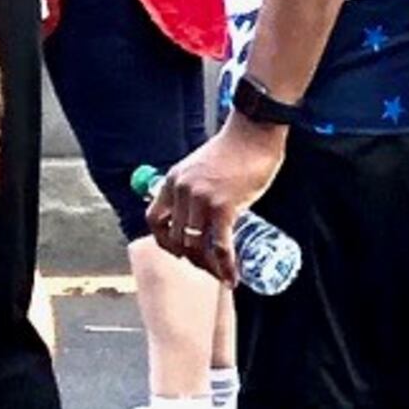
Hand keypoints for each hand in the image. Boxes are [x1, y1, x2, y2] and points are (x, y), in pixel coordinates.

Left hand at [148, 117, 288, 285]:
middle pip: (177, 238)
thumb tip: (198, 213)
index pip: (154, 219)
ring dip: (208, 266)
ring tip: (221, 274)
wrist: (254, 132)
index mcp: (172, 181)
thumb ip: (193, 187)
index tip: (178, 250)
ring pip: (196, 245)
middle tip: (207, 266)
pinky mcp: (224, 206)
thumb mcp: (199, 166)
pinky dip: (225, 265)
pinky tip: (232, 276)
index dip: (163, 240)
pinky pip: (221, 245)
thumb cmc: (234, 149)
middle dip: (192, 258)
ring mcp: (201, 199)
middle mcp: (181, 191)